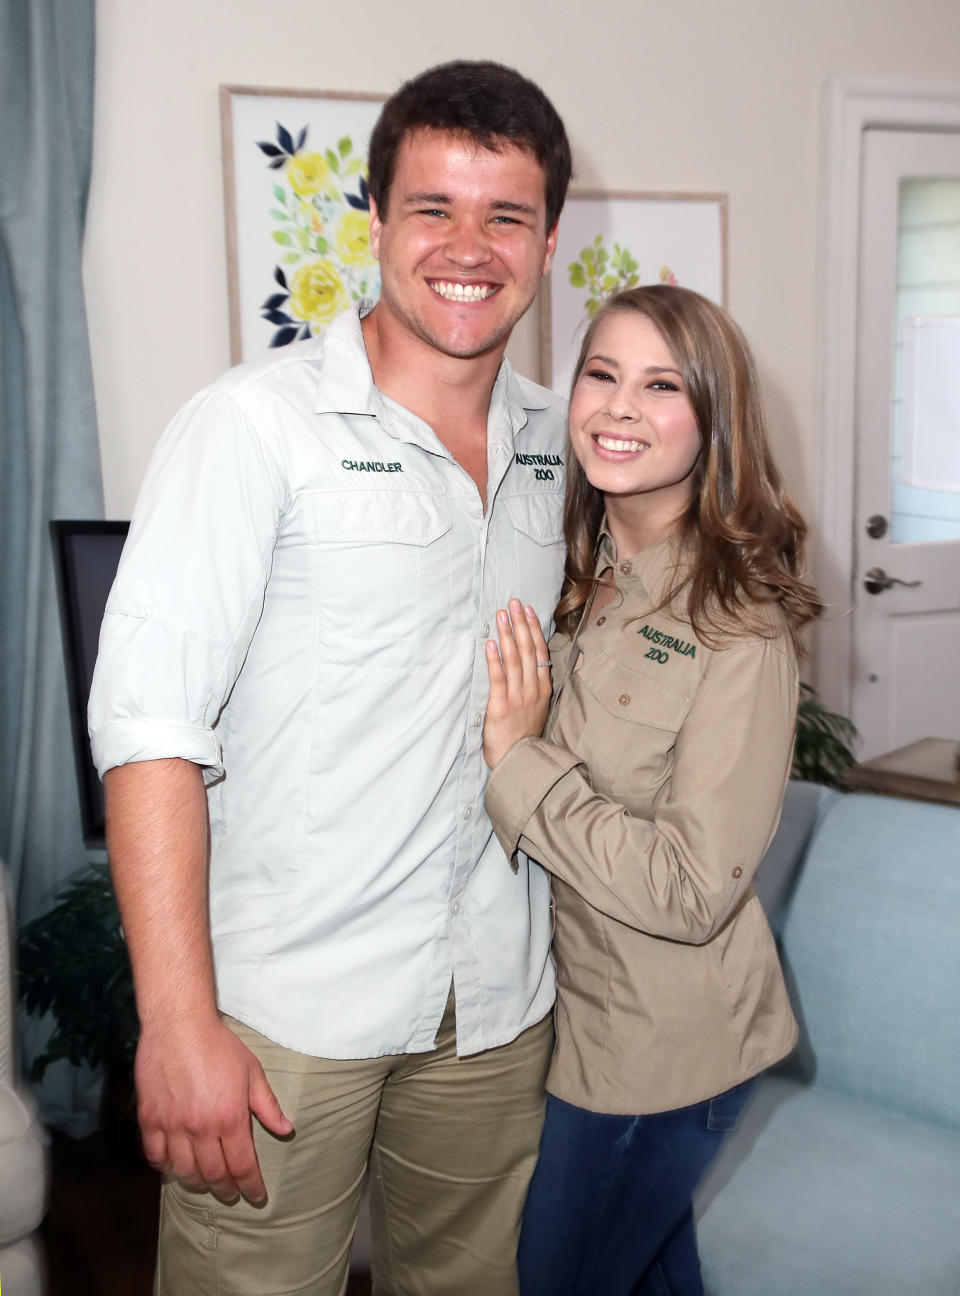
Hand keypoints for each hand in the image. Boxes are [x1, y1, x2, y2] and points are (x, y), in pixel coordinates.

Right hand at [136, 1013, 291, 1205]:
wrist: (179, 1024)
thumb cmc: (219, 1044)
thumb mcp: (252, 1071)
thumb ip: (268, 1105)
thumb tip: (286, 1129)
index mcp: (230, 1117)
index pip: (243, 1165)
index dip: (251, 1186)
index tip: (256, 1196)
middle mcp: (200, 1128)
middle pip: (213, 1174)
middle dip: (226, 1190)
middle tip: (231, 1194)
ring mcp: (172, 1125)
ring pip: (184, 1171)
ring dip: (197, 1183)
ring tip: (206, 1184)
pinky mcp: (149, 1118)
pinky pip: (155, 1155)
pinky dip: (165, 1167)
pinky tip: (174, 1166)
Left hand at [483, 599, 552, 768]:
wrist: (519, 761)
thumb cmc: (524, 736)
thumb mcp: (538, 708)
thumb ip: (534, 686)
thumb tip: (531, 664)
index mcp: (542, 688)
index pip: (539, 651)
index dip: (533, 629)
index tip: (527, 610)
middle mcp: (532, 689)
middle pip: (527, 649)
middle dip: (520, 624)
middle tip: (513, 603)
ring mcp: (518, 696)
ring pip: (514, 659)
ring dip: (507, 634)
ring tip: (501, 615)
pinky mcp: (501, 705)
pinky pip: (499, 677)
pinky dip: (495, 658)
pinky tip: (491, 642)